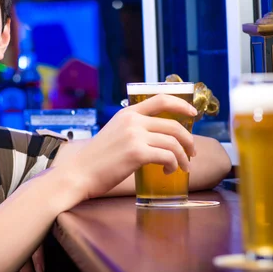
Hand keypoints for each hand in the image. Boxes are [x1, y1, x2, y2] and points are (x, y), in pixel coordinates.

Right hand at [51, 93, 196, 205]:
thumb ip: (134, 129)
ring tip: (181, 167)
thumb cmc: (97, 158)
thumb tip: (160, 135)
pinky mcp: (136, 153)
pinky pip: (167, 157)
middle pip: (173, 125)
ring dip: (183, 157)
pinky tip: (167, 171)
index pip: (160, 99)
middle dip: (188, 141)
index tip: (193, 114)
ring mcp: (134, 136)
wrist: (79, 172)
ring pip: (174, 143)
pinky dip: (173, 165)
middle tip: (191, 153)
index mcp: (127, 113)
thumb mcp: (115, 133)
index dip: (181, 105)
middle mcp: (132, 121)